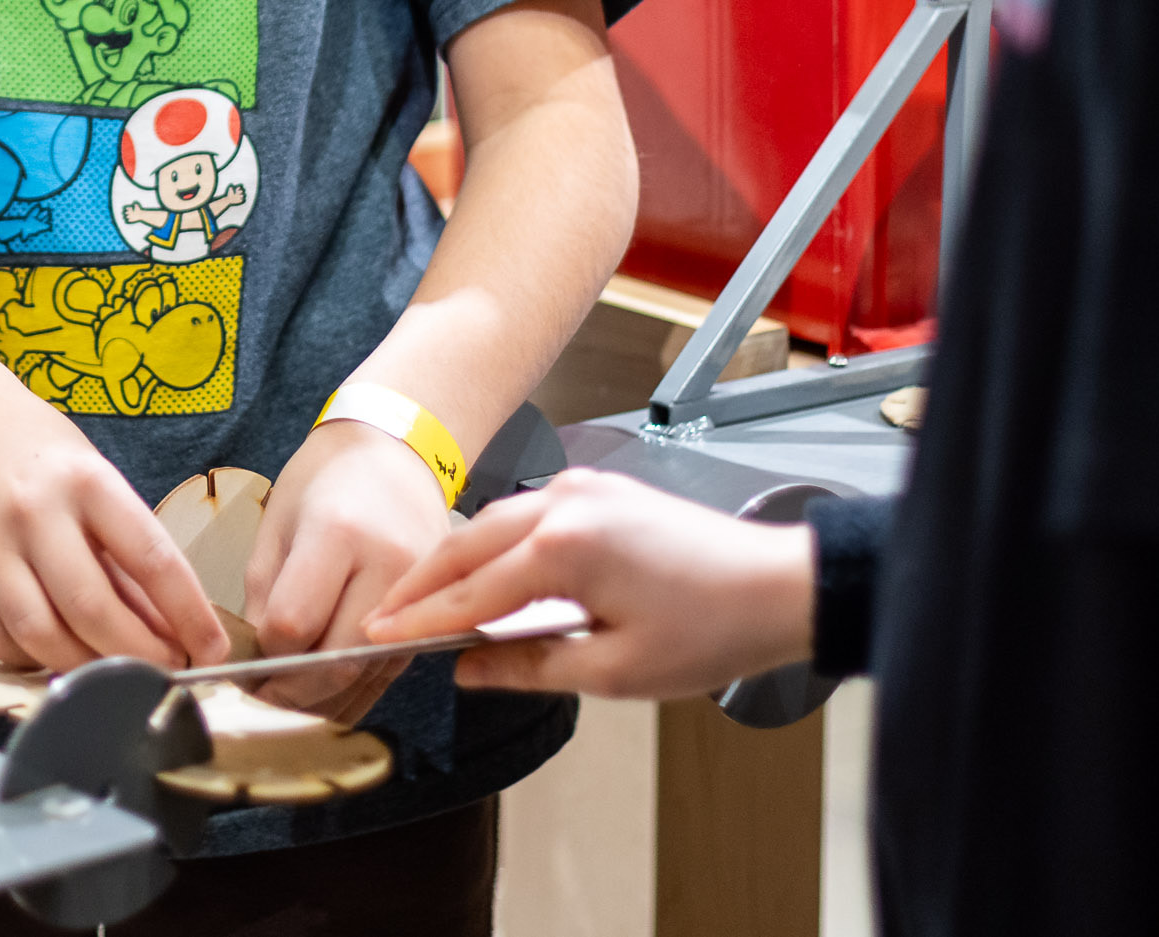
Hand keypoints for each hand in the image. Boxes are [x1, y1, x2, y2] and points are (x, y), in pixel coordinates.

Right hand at [0, 349, 232, 675]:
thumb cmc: (31, 443)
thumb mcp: (91, 475)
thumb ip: (123, 547)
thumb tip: (166, 623)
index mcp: (86, 481)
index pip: (151, 559)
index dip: (188, 615)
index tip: (211, 649)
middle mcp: (35, 512)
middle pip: (93, 609)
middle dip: (139, 656)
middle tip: (165, 671)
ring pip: (40, 634)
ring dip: (85, 667)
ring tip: (112, 671)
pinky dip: (29, 657)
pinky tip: (52, 653)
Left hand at [243, 417, 453, 717]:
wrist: (396, 457)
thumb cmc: (325, 483)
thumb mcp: (278, 524)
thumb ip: (264, 595)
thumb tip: (255, 661)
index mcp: (339, 533)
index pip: (293, 623)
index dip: (262, 649)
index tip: (244, 654)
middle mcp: (388, 569)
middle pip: (335, 662)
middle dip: (287, 690)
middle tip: (256, 691)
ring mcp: (419, 597)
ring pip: (363, 680)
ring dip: (316, 700)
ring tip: (284, 691)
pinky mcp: (431, 617)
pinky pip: (385, 677)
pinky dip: (349, 694)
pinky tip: (320, 687)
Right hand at [364, 469, 813, 700]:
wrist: (778, 586)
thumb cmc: (711, 629)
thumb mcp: (613, 669)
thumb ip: (530, 665)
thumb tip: (472, 669)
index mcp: (564, 547)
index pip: (469, 593)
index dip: (421, 622)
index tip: (380, 637)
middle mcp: (565, 504)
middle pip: (468, 545)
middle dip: (422, 584)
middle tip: (384, 617)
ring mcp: (583, 489)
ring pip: (493, 524)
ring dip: (456, 560)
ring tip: (422, 599)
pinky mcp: (600, 490)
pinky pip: (526, 514)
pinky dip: (494, 543)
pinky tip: (482, 570)